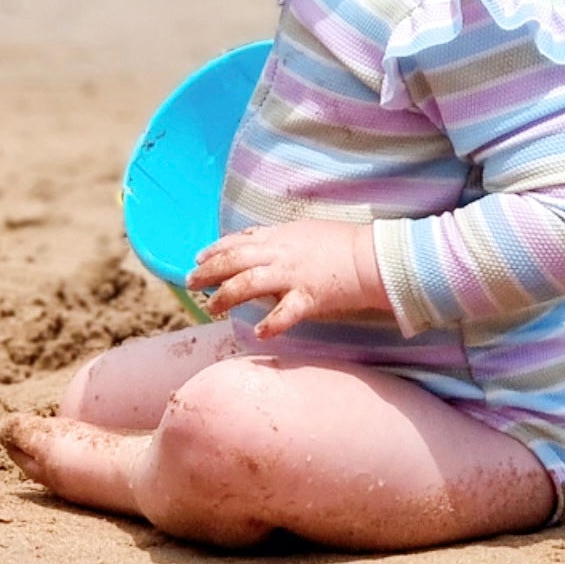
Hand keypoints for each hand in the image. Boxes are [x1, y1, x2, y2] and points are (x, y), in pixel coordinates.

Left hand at [188, 220, 390, 339]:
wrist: (374, 257)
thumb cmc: (344, 243)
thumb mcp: (306, 231)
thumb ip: (281, 239)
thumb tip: (261, 245)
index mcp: (281, 236)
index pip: (239, 240)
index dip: (215, 249)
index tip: (197, 258)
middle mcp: (281, 253)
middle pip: (235, 260)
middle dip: (208, 271)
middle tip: (190, 282)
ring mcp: (293, 275)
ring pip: (248, 283)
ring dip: (226, 295)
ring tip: (211, 307)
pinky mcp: (309, 296)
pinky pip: (285, 312)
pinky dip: (270, 323)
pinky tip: (257, 332)